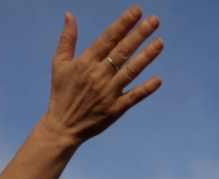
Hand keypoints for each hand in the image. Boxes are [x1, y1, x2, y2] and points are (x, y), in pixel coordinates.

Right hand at [41, 6, 163, 145]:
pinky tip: (158, 79)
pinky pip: (133, 97)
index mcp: (86, 62)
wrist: (62, 126)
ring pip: (131, 71)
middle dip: (139, 34)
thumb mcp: (59, 64)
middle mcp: (98, 75)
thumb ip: (67, 39)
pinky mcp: (115, 109)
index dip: (123, 24)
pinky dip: (146, 89)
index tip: (137, 11)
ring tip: (160, 42)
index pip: (108, 39)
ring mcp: (108, 93)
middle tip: (154, 20)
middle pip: (123, 51)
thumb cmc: (61, 92)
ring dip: (146, 57)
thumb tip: (69, 15)